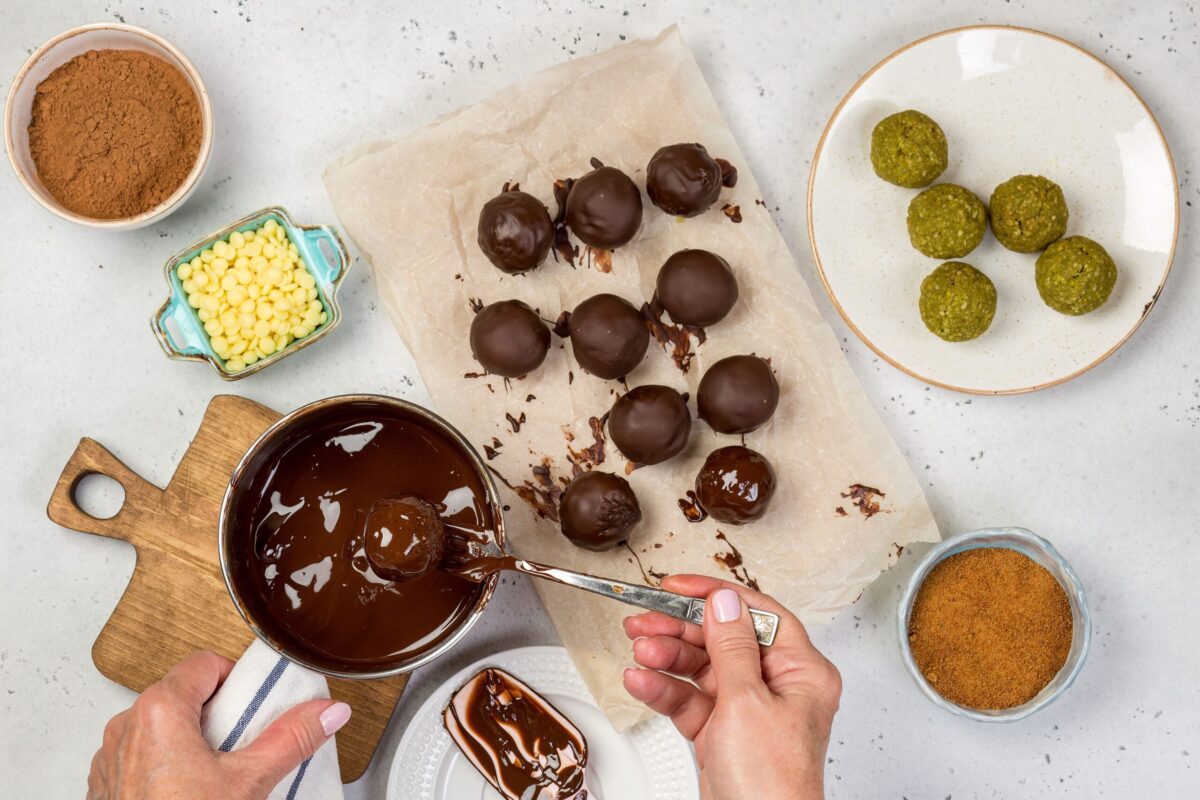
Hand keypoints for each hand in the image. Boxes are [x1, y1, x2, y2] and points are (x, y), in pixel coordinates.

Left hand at [87, 651, 350, 799]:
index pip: (206, 663)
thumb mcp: (249, 781)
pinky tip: (189, 790)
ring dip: (191, 739)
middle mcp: (127, 725)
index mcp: (159, 710)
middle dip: (218, 714)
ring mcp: (113, 755)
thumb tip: (326, 713)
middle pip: (185, 693)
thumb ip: (292, 738)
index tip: (254, 705)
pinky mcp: (107, 782)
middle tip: (243, 745)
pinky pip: (142, 754)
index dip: (237, 681)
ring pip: (162, 725)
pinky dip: (167, 763)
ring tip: (217, 773)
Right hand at [623, 575, 840, 799]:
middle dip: (680, 628)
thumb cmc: (773, 785)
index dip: (716, 595)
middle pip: (722, 639)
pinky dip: (664, 690)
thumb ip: (731, 647)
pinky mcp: (722, 733)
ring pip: (700, 668)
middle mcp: (777, 687)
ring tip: (640, 650)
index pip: (757, 614)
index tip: (679, 585)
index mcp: (801, 672)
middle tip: (644, 618)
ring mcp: (748, 710)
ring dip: (666, 658)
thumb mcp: (747, 703)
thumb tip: (724, 602)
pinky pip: (688, 699)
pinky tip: (640, 681)